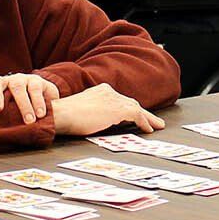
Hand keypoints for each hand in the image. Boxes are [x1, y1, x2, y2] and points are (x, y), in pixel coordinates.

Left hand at [0, 73, 60, 124]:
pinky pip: (35, 89)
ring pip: (17, 87)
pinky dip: (37, 102)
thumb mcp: (5, 115)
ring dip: (23, 104)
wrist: (44, 103)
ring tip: (28, 121)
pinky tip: (40, 114)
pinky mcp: (36, 80)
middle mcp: (5, 82)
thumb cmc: (18, 112)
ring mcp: (20, 79)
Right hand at [50, 83, 165, 136]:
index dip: (130, 109)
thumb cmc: (66, 116)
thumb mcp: (83, 111)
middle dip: (143, 113)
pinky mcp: (117, 109)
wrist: (61, 114)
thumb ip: (96, 113)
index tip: (137, 116)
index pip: (120, 100)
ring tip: (157, 126)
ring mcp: (114, 100)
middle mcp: (109, 92)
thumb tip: (102, 122)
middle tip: (153, 121)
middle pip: (131, 103)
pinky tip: (148, 129)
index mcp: (101, 91)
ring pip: (137, 108)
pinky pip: (136, 115)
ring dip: (148, 118)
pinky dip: (144, 122)